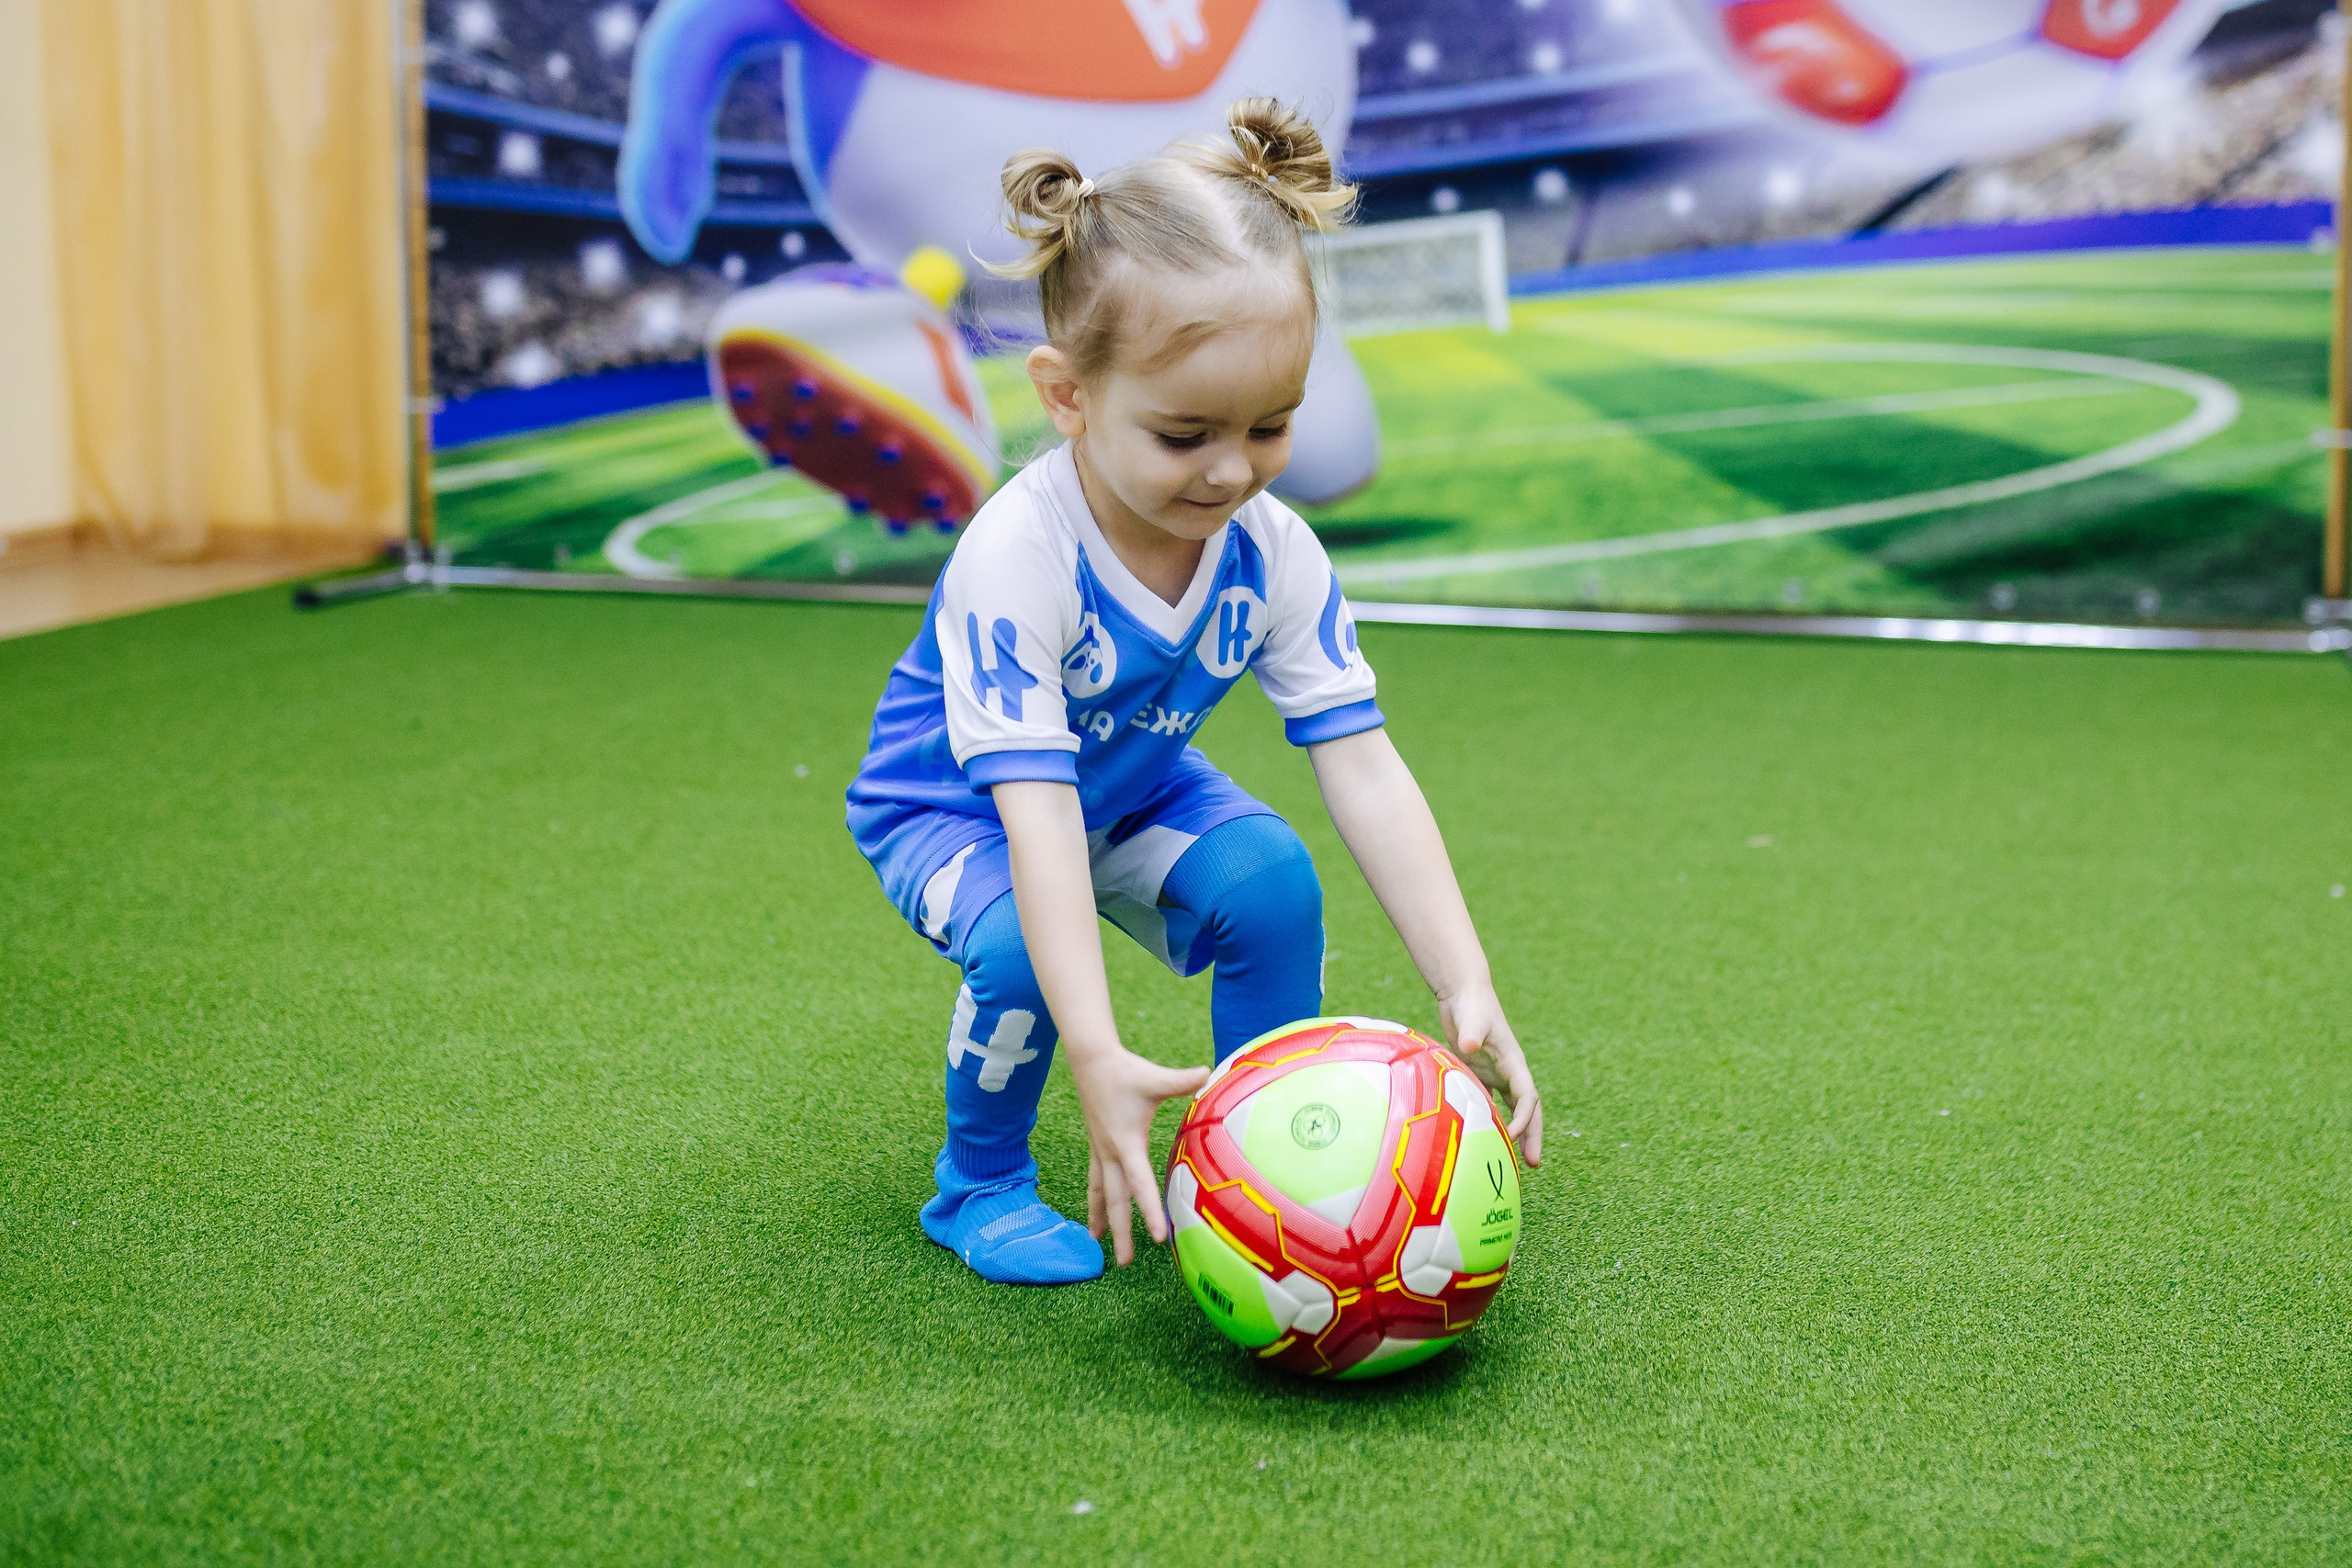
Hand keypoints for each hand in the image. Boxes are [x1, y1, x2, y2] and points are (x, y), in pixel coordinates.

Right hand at [1068, 1044, 1210, 1265]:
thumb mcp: (1155, 1078)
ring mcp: (1100, 1152)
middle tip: (1125, 1263)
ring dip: (1102, 1221)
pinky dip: (1095, 1201)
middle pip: (1116, 1201)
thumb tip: (1209, 1072)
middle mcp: (1110, 1153)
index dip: (1150, 1211)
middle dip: (1121, 1233)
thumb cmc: (1125, 1071)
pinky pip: (1095, 1182)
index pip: (1140, 1184)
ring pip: (1101, 1194)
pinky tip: (1094, 1217)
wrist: (1090, 1060)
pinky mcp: (1097, 1147)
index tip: (1159, 1237)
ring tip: (1099, 1245)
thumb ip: (1182, 1081)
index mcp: (1126, 1143)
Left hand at [1437, 985, 1542, 1167]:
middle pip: (1528, 1109)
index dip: (1524, 1119)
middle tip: (1534, 1164)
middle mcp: (1510, 1072)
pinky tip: (1483, 1140)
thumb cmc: (1471, 1003)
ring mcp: (1497, 1074)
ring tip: (1515, 1161)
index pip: (1527, 1097)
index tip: (1511, 1137)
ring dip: (1517, 1133)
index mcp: (1514, 1062)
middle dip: (1533, 1136)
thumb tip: (1470, 1046)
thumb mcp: (1472, 1017)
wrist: (1464, 992)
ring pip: (1512, 1110)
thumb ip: (1472, 1031)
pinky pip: (1491, 1102)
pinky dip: (1491, 1120)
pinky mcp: (1481, 1074)